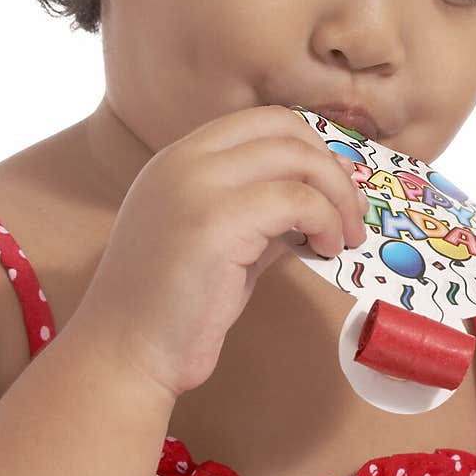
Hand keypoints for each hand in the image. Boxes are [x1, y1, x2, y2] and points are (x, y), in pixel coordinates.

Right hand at [70, 105, 366, 399]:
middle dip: (330, 168)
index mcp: (180, 159)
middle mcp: (184, 160)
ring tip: (345, 238)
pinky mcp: (215, 221)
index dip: (310, 148)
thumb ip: (262, 213)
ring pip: (296, 158)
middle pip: (283, 129)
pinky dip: (325, 220)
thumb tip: (321, 201)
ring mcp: (197, 185)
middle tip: (351, 214)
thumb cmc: (175, 309)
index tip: (334, 187)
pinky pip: (297, 201)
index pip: (262, 122)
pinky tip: (326, 249)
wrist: (125, 354)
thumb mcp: (223, 242)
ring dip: (337, 196)